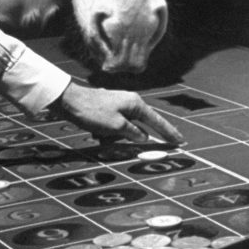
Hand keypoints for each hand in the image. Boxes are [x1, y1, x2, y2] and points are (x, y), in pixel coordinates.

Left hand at [55, 82, 184, 145]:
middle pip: (142, 124)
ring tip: (107, 139)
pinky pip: (114, 126)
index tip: (180, 141)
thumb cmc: (93, 112)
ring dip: (119, 137)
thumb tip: (143, 138)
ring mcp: (117, 106)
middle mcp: (129, 102)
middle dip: (141, 137)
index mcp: (135, 104)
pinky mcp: (107, 111)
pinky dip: (109, 134)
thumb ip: (133, 133)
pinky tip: (99, 136)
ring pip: (126, 127)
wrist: (68, 101)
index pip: (157, 121)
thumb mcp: (116, 127)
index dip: (169, 132)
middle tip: (149, 146)